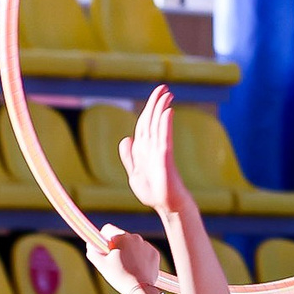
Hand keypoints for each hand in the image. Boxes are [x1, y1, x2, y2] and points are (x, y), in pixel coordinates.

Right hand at [87, 225, 163, 293]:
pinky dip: (140, 258)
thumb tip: (91, 243)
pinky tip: (137, 268)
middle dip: (117, 246)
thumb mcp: (100, 264)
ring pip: (133, 244)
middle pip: (121, 237)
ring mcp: (146, 245)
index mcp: (121, 237)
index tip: (104, 250)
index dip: (103, 239)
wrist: (140, 289)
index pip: (107, 229)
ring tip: (127, 267)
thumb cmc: (119, 276)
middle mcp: (135, 237)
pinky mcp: (154, 253)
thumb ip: (92, 250)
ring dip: (129, 252)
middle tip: (116, 262)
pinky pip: (144, 251)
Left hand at [116, 86, 187, 214]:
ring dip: (161, 108)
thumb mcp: (134, 174)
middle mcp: (151, 147)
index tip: (157, 94)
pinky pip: (164, 138)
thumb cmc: (153, 192)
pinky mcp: (165, 158)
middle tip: (164, 87)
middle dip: (156, 103)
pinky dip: (165, 125)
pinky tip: (167, 112)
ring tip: (168, 94)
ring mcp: (159, 152)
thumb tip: (126, 138)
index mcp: (142, 149)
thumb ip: (129, 157)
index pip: (144, 123)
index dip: (148, 109)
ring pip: (158, 126)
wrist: (167, 206)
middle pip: (151, 120)